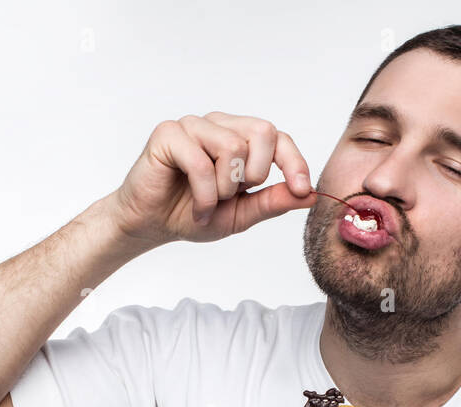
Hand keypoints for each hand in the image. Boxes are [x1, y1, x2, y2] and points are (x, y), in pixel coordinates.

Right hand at [107, 112, 317, 245]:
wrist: (151, 226)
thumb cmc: (192, 214)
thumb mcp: (241, 214)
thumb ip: (273, 202)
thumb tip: (309, 195)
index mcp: (238, 138)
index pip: (277, 137)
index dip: (294, 162)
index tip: (302, 189)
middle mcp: (218, 125)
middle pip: (262, 132)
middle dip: (256, 174)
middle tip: (232, 196)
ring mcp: (192, 126)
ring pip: (232, 147)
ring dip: (224, 188)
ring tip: (209, 203)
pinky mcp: (168, 134)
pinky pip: (201, 161)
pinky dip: (204, 195)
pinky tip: (196, 209)